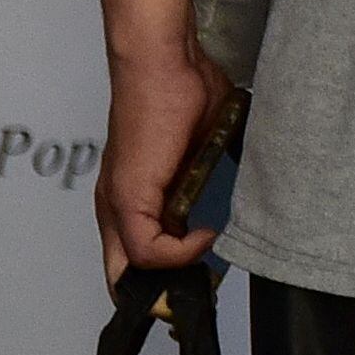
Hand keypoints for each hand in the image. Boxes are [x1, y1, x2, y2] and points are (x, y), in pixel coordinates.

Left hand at [96, 28, 232, 284]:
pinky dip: (180, 252)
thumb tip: (240, 189)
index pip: (133, 256)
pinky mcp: (127, 196)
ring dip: (171, 275)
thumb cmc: (183, 89)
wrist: (162, 60)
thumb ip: (210, 174)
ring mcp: (116, 202)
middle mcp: (114, 204)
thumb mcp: (204, 145)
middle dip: (157, 294)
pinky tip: (205, 236)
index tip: (199, 276)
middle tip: (197, 289)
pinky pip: (147, 250)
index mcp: (131, 193)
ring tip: (204, 263)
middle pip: (121, 275)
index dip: (163, 276)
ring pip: (128, 269)